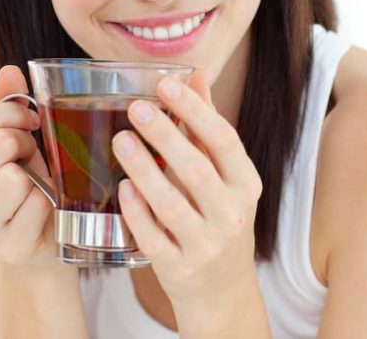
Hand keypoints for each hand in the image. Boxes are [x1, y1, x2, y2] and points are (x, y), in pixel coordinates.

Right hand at [0, 65, 57, 268]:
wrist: (42, 238)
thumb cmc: (26, 181)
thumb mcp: (12, 142)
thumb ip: (5, 107)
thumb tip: (9, 71)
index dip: (11, 113)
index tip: (30, 120)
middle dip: (26, 142)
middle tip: (33, 155)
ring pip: (15, 178)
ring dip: (38, 175)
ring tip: (37, 184)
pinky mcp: (8, 249)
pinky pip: (37, 205)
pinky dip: (49, 202)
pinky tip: (43, 210)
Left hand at [112, 71, 263, 313]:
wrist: (222, 291)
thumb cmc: (218, 218)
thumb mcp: (224, 176)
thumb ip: (206, 127)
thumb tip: (194, 76)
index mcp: (246, 185)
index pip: (225, 142)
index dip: (196, 111)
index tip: (167, 85)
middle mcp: (231, 215)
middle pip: (197, 171)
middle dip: (165, 136)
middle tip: (136, 108)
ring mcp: (206, 245)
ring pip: (172, 205)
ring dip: (144, 170)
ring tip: (121, 140)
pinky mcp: (179, 268)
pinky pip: (153, 238)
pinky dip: (138, 212)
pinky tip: (123, 188)